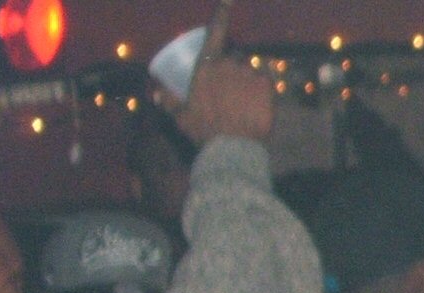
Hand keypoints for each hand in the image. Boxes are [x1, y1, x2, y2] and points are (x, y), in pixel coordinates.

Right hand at [171, 3, 273, 144]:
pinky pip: (263, 84)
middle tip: (228, 93)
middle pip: (234, 58)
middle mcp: (229, 64)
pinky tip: (253, 109)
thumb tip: (157, 94)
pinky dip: (260, 93)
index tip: (228, 0)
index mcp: (206, 65)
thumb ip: (168, 100)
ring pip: (249, 72)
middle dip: (231, 70)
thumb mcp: (180, 114)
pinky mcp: (266, 86)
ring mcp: (249, 73)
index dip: (222, 14)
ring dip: (245, 83)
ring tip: (240, 106)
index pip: (216, 32)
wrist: (231, 148)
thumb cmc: (202, 129)